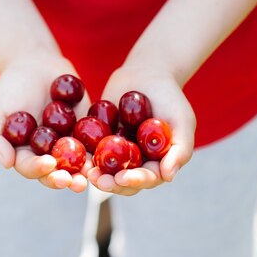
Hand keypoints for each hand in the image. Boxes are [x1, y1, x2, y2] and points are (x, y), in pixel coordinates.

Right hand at [0, 55, 90, 192]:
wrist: (35, 64)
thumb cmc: (10, 88)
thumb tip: (6, 163)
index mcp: (23, 153)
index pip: (30, 167)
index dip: (39, 169)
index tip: (48, 164)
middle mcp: (45, 153)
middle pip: (55, 172)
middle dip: (65, 179)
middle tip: (74, 183)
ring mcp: (66, 143)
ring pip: (76, 164)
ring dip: (84, 173)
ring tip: (92, 176)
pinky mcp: (84, 132)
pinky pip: (93, 144)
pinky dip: (99, 151)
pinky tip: (105, 154)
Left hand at [87, 66, 194, 195]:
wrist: (147, 73)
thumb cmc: (170, 97)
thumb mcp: (181, 120)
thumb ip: (179, 149)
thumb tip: (168, 176)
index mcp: (157, 163)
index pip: (147, 178)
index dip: (135, 181)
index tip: (123, 178)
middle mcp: (136, 163)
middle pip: (123, 180)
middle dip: (111, 183)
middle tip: (98, 181)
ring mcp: (116, 152)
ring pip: (104, 170)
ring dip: (95, 174)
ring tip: (86, 172)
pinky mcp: (99, 140)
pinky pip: (90, 151)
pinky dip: (83, 155)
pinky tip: (75, 154)